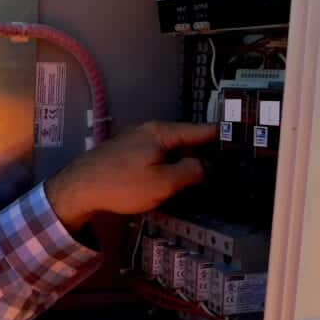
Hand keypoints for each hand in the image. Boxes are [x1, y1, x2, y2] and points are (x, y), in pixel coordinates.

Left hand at [44, 121, 216, 231]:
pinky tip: (171, 182)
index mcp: (162, 132)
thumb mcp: (163, 183)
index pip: (202, 131)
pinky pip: (155, 157)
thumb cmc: (121, 185)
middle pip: (186, 140)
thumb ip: (189, 171)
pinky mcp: (125, 154)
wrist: (77, 189)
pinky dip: (167, 166)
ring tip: (203, 180)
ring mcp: (135, 141)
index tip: (243, 144)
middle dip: (204, 153)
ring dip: (184, 163)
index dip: (223, 138)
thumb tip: (205, 166)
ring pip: (170, 150)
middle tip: (226, 170)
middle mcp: (149, 130)